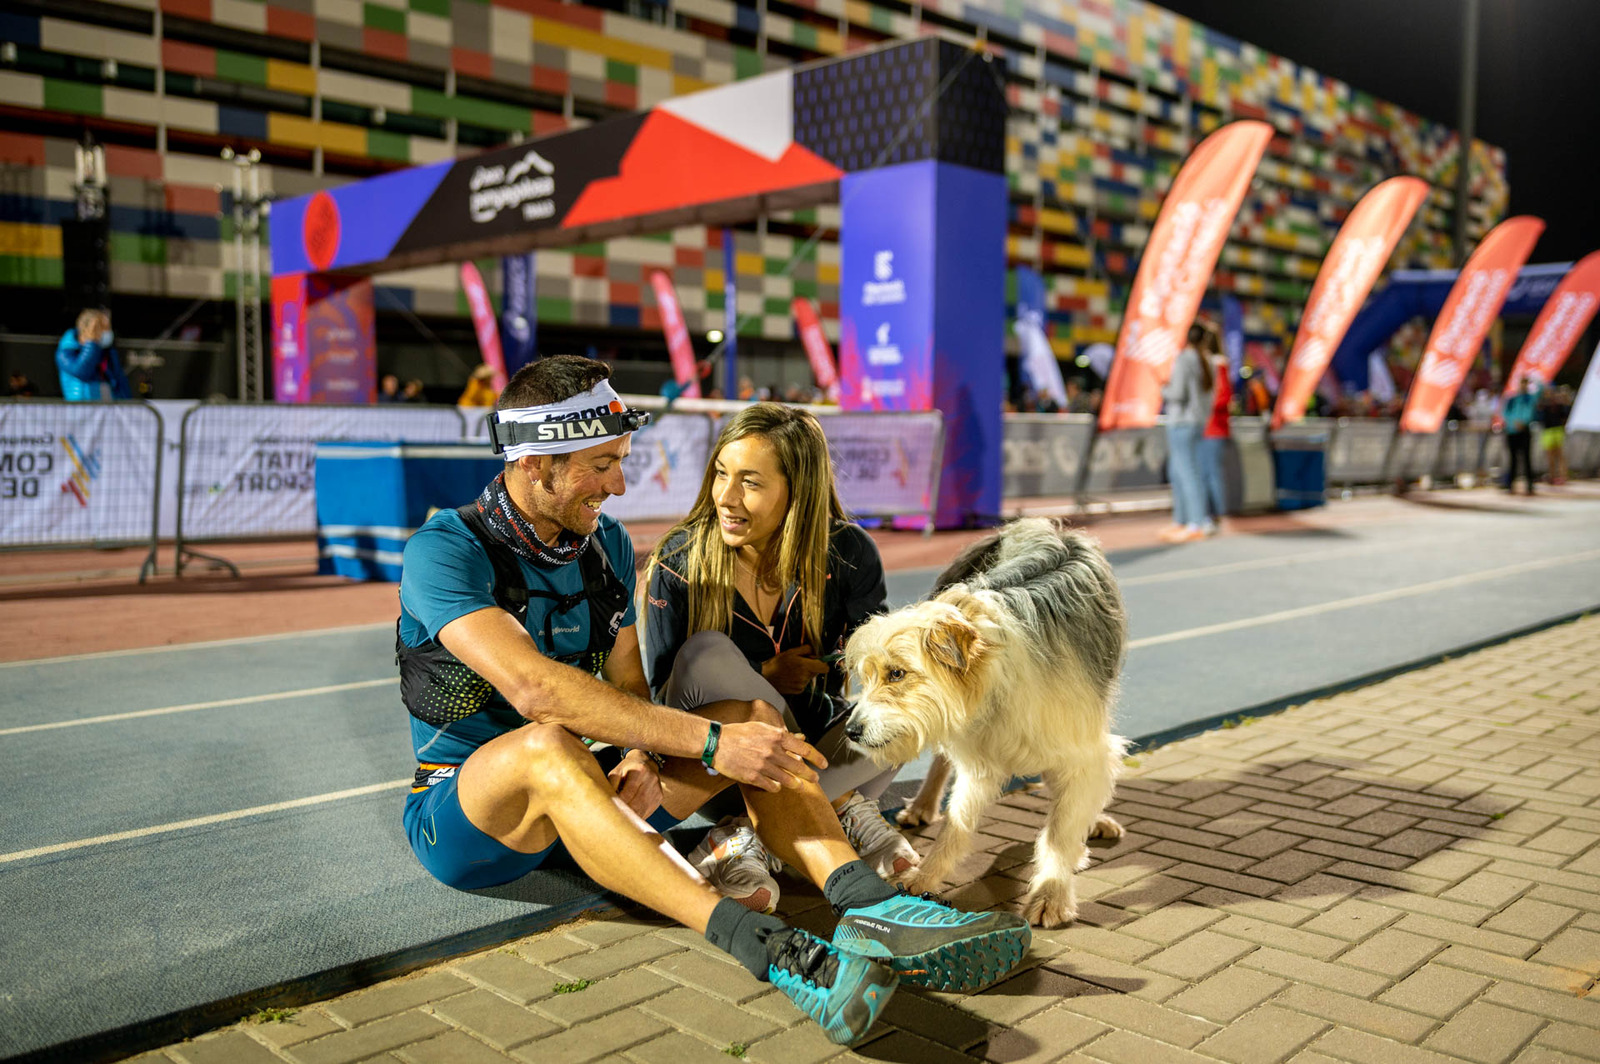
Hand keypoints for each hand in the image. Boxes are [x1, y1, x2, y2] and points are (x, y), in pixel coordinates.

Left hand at [607, 749, 663, 819]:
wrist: (646, 763)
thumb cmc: (627, 768)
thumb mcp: (617, 772)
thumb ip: (611, 785)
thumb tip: (607, 802)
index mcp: (639, 770)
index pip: (629, 792)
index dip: (620, 803)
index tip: (611, 809)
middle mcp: (651, 779)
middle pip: (637, 803)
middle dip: (625, 812)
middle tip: (615, 817)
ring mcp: (657, 788)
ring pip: (643, 809)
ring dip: (632, 816)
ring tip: (622, 818)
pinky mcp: (660, 796)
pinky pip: (648, 811)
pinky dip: (638, 815)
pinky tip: (631, 815)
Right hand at [713, 708, 827, 791]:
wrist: (718, 743)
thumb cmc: (739, 733)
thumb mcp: (762, 728)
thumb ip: (780, 734)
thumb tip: (798, 738)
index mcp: (776, 736)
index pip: (804, 748)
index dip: (817, 758)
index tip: (824, 764)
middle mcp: (773, 751)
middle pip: (799, 766)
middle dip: (810, 775)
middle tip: (815, 779)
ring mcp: (763, 765)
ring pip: (787, 779)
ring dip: (795, 784)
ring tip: (799, 786)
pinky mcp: (754, 777)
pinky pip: (772, 786)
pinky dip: (776, 787)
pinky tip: (777, 787)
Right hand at [761, 645, 830, 694]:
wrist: (766, 676)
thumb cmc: (777, 663)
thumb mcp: (792, 651)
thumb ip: (807, 649)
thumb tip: (815, 651)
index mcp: (805, 666)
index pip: (825, 668)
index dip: (822, 663)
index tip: (816, 660)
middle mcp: (805, 677)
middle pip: (817, 671)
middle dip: (811, 666)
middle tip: (800, 663)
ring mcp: (802, 685)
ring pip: (810, 677)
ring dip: (805, 673)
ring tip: (793, 670)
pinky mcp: (798, 691)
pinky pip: (804, 684)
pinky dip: (800, 680)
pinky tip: (791, 677)